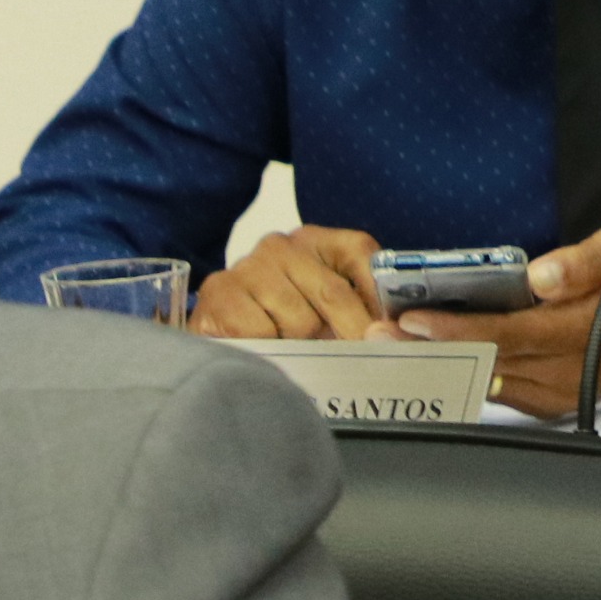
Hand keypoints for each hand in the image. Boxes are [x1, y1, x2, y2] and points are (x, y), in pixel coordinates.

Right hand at [190, 226, 387, 341]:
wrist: (212, 332)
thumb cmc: (274, 320)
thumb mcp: (318, 306)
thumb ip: (354, 308)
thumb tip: (386, 331)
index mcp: (312, 240)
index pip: (359, 252)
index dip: (377, 292)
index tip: (388, 325)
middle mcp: (280, 246)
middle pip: (333, 292)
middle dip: (349, 332)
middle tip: (355, 358)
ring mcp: (248, 267)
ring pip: (299, 320)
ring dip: (301, 345)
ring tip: (292, 349)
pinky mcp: (220, 292)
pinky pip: (263, 334)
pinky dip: (268, 350)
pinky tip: (261, 347)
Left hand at [395, 228, 600, 419]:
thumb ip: (583, 261)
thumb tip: (539, 278)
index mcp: (583, 326)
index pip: (511, 333)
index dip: (460, 329)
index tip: (413, 319)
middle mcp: (564, 368)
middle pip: (486, 360)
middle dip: (428, 348)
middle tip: (378, 335)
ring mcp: (552, 393)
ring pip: (483, 379)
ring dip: (434, 363)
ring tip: (386, 346)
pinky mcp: (542, 405)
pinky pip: (492, 391)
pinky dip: (456, 375)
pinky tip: (421, 359)